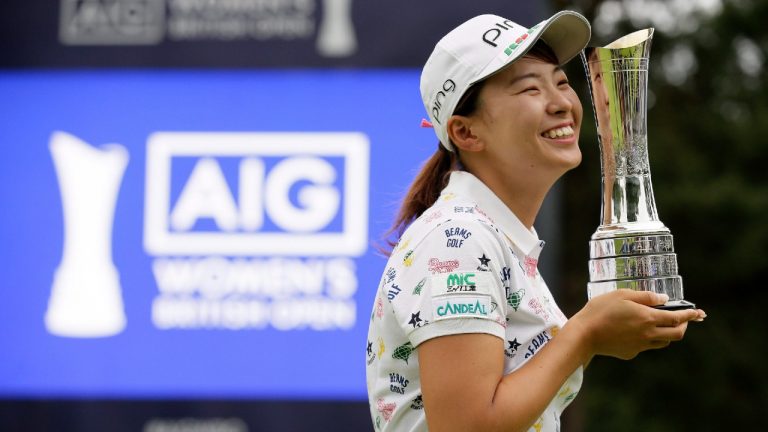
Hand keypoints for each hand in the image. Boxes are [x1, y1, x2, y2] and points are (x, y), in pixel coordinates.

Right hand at [569, 290, 705, 360]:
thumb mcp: (622, 295)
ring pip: (663, 342)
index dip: (690, 315)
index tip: (699, 312)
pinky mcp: (631, 353)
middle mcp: (648, 334)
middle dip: (684, 326)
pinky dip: (648, 338)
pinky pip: (646, 346)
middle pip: (676, 334)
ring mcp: (640, 346)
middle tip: (684, 320)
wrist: (584, 335)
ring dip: (668, 333)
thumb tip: (663, 299)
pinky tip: (636, 331)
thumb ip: (645, 297)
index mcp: (647, 318)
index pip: (677, 318)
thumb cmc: (601, 310)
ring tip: (663, 325)